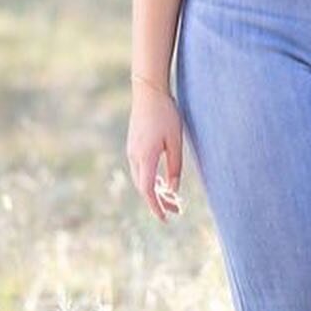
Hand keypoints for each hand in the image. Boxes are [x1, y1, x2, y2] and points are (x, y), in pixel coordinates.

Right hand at [126, 76, 183, 222]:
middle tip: (178, 210)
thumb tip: (173, 189)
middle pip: (145, 188)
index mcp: (145, 157)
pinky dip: (152, 180)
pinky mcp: (133, 146)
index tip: (165, 219)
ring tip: (174, 199)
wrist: (148, 91)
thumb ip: (174, 166)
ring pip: (142, 179)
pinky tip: (164, 182)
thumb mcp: (175, 141)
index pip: (148, 190)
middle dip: (160, 202)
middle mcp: (134, 156)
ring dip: (157, 191)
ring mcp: (132, 151)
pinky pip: (141, 170)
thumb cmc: (165, 113)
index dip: (156, 207)